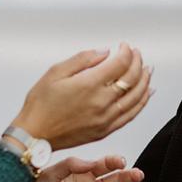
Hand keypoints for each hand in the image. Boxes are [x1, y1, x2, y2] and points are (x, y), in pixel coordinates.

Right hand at [15, 44, 152, 148]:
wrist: (34, 135)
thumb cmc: (41, 105)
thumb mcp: (55, 72)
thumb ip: (83, 59)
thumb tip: (104, 52)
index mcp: (89, 85)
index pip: (120, 64)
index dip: (127, 52)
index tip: (125, 46)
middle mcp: (101, 102)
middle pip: (131, 79)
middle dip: (138, 62)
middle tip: (137, 55)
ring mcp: (105, 118)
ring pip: (136, 97)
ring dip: (145, 81)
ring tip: (147, 70)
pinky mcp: (105, 130)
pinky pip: (131, 115)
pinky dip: (142, 102)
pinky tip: (146, 94)